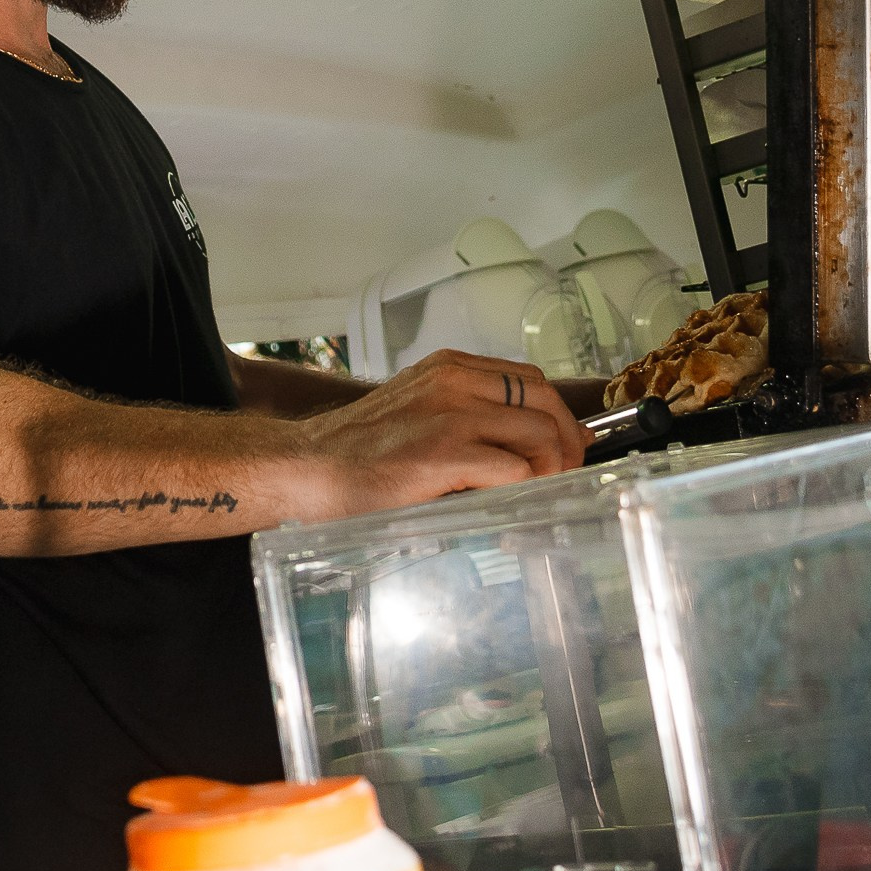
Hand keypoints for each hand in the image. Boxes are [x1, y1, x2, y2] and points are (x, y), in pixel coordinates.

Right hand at [301, 349, 591, 513]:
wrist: (304, 466)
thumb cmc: (355, 450)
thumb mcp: (414, 407)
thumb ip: (463, 412)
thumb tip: (521, 439)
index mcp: (448, 368)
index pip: (529, 379)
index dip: (557, 413)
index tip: (566, 441)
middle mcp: (453, 383)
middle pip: (543, 400)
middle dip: (566, 438)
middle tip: (566, 470)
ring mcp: (450, 417)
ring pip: (538, 431)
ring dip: (551, 465)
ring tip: (542, 489)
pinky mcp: (443, 455)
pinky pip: (513, 468)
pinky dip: (525, 487)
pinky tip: (513, 501)